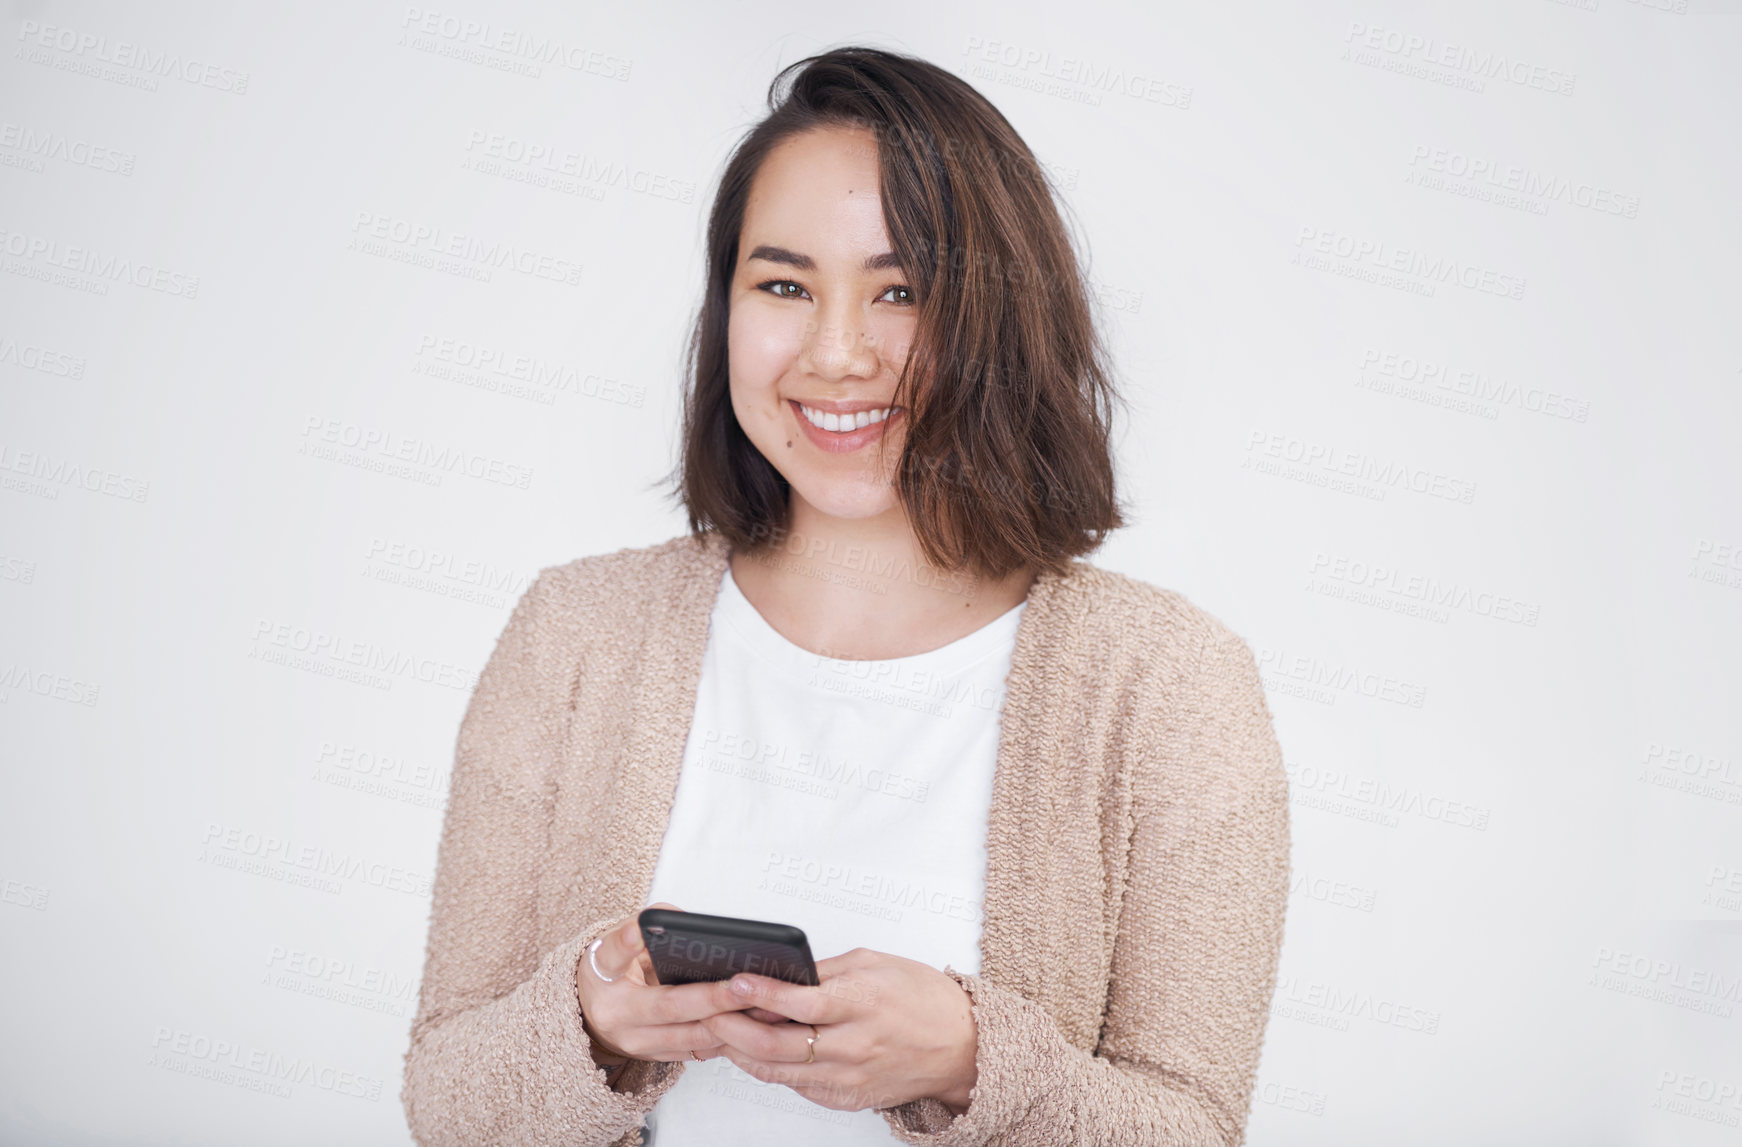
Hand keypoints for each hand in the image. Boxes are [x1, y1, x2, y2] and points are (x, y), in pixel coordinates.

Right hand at [576, 902, 783, 1065]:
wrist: (592, 1013)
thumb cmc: (612, 971)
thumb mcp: (613, 943)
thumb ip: (644, 927)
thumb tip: (684, 921)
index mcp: (603, 980)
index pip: (616, 958)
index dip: (630, 944)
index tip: (639, 931)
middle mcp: (618, 1018)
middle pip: (670, 1008)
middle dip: (714, 998)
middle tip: (746, 984)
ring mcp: (638, 1044)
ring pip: (691, 1038)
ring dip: (730, 1023)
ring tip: (763, 1005)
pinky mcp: (658, 1058)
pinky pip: (699, 1051)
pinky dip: (728, 1038)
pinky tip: (754, 1022)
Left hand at [699, 947, 977, 1114]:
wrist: (962, 1046)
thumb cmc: (923, 999)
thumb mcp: (876, 964)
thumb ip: (827, 971)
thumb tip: (783, 975)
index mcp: (861, 1003)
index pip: (799, 1001)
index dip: (760, 993)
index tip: (733, 982)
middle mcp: (854, 1044)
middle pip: (777, 1044)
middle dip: (733, 1028)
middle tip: (709, 1011)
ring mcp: (849, 1076)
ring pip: (779, 1070)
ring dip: (743, 1052)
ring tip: (721, 1032)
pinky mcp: (847, 1097)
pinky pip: (798, 1085)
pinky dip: (771, 1068)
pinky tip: (755, 1051)